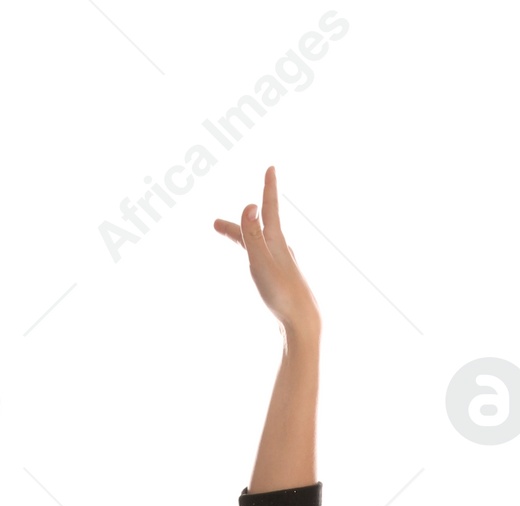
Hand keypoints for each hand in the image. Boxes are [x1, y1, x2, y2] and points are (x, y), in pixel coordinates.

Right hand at [214, 166, 319, 337]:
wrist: (303, 322)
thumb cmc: (281, 293)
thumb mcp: (261, 262)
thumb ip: (252, 234)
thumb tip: (249, 205)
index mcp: (276, 241)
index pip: (270, 208)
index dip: (269, 188)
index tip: (271, 169)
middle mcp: (281, 250)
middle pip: (256, 231)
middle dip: (237, 226)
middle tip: (216, 225)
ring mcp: (283, 265)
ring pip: (259, 246)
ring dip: (244, 240)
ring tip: (232, 240)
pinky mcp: (282, 281)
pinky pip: (264, 261)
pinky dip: (255, 256)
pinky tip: (258, 266)